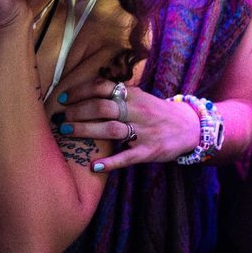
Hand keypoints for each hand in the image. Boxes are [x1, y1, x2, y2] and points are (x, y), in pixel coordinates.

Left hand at [53, 81, 200, 171]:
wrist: (189, 127)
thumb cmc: (157, 112)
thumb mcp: (140, 97)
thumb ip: (118, 94)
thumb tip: (87, 91)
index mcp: (133, 95)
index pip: (103, 87)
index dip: (80, 92)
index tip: (63, 98)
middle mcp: (137, 111)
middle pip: (103, 107)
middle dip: (78, 112)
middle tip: (61, 118)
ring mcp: (144, 131)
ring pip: (112, 129)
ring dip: (87, 130)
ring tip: (68, 132)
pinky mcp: (149, 151)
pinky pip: (127, 157)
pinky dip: (110, 162)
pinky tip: (94, 165)